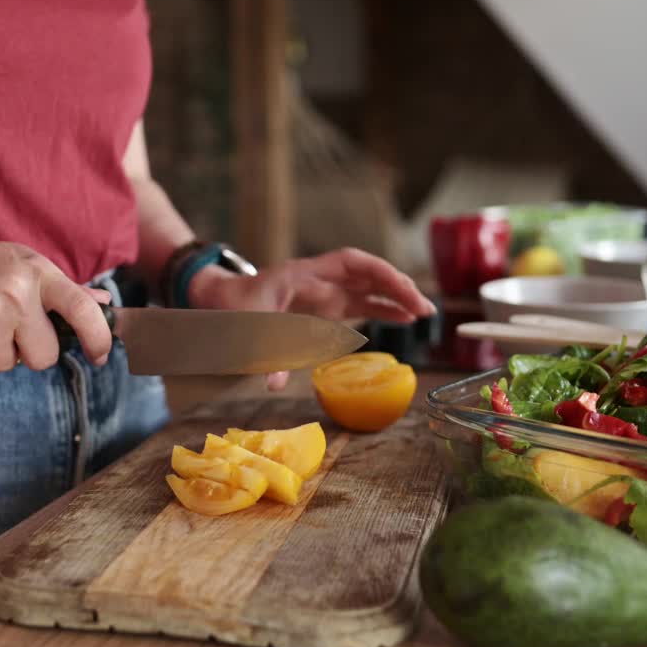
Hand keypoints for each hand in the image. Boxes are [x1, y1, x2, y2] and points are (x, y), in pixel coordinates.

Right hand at [0, 222, 112, 372]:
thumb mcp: (22, 263)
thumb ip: (64, 289)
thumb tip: (104, 303)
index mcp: (38, 271)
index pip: (82, 308)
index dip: (98, 337)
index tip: (100, 355)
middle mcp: (16, 289)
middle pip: (45, 356)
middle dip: (29, 354)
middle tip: (10, 331)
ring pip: (8, 364)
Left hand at [188, 247, 434, 389]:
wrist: (222, 302)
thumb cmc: (233, 308)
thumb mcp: (245, 328)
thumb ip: (262, 353)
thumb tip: (273, 383)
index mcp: (303, 274)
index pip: (349, 262)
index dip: (377, 271)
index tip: (399, 285)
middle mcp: (320, 279)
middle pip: (367, 273)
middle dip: (397, 286)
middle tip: (423, 307)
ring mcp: (325, 292)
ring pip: (370, 288)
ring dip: (397, 297)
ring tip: (425, 313)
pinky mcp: (327, 308)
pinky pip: (362, 303)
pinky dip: (384, 309)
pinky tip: (405, 319)